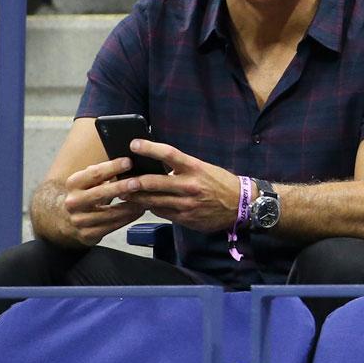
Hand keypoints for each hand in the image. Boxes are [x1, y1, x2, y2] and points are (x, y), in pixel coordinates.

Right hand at [61, 157, 147, 245]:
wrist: (66, 220)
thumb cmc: (86, 194)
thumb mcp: (88, 181)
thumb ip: (103, 172)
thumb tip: (127, 160)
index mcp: (73, 184)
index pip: (94, 173)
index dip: (112, 167)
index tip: (129, 162)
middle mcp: (73, 202)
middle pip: (100, 193)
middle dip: (121, 187)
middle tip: (138, 182)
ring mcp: (79, 220)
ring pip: (109, 213)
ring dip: (130, 206)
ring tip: (146, 199)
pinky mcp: (87, 235)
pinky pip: (112, 226)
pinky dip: (128, 218)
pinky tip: (139, 211)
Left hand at [122, 139, 239, 232]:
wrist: (241, 205)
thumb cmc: (220, 183)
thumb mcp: (204, 168)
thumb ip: (182, 168)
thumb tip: (157, 165)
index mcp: (195, 168)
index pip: (169, 154)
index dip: (149, 148)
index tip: (134, 144)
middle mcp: (190, 185)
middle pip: (155, 181)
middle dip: (135, 182)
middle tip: (122, 180)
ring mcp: (187, 204)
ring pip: (154, 200)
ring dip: (137, 197)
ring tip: (125, 194)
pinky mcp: (186, 218)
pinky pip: (162, 212)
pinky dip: (152, 207)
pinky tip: (145, 204)